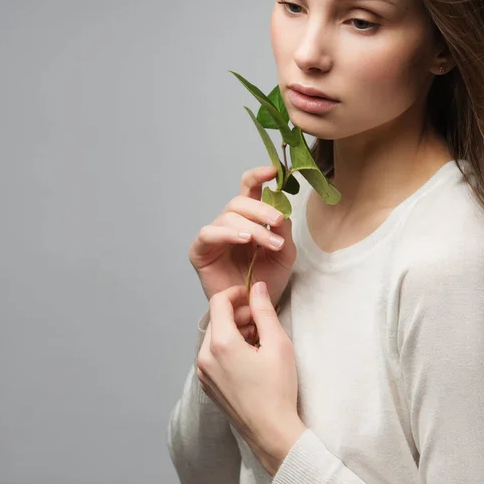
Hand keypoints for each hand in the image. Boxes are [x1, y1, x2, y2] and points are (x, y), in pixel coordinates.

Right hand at [188, 166, 296, 308]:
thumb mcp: (284, 255)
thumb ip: (283, 232)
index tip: (274, 171)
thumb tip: (281, 212)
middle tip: (277, 223)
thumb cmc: (265, 282)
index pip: (249, 188)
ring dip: (252, 227)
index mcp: (249, 219)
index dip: (258, 175)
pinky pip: (208, 233)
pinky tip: (244, 239)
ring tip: (268, 243)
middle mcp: (230, 223)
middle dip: (261, 209)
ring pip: (228, 216)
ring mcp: (214, 236)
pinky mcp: (200, 251)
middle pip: (240, 201)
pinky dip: (227, 233)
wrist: (253, 312)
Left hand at [196, 281, 305, 474]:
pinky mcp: (207, 384)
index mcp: (220, 344)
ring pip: (214, 336)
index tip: (252, 296)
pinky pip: (213, 354)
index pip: (218, 302)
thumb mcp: (277, 344)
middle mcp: (205, 357)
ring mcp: (203, 372)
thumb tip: (257, 288)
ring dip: (234, 330)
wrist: (271, 432)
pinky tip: (249, 356)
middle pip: (216, 319)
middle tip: (261, 321)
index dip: (236, 293)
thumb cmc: (277, 390)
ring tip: (258, 339)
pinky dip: (228, 346)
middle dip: (238, 313)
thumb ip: (264, 311)